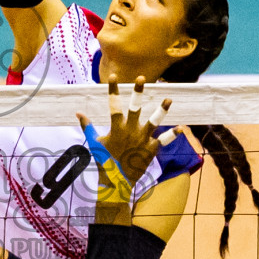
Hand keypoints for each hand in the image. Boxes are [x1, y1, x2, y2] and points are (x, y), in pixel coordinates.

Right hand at [76, 77, 174, 222]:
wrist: (116, 181)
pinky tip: (180, 128)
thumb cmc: (104, 160)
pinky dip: (172, 135)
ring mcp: (142, 140)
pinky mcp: (151, 150)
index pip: (113, 106)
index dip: (113, 91)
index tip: (113, 77)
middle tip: (142, 78)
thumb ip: (87, 126)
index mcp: (116, 128)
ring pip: (154, 122)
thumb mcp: (95, 142)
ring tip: (168, 99)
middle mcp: (130, 131)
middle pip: (135, 108)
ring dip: (162, 111)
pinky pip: (163, 141)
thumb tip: (78, 113)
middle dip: (138, 92)